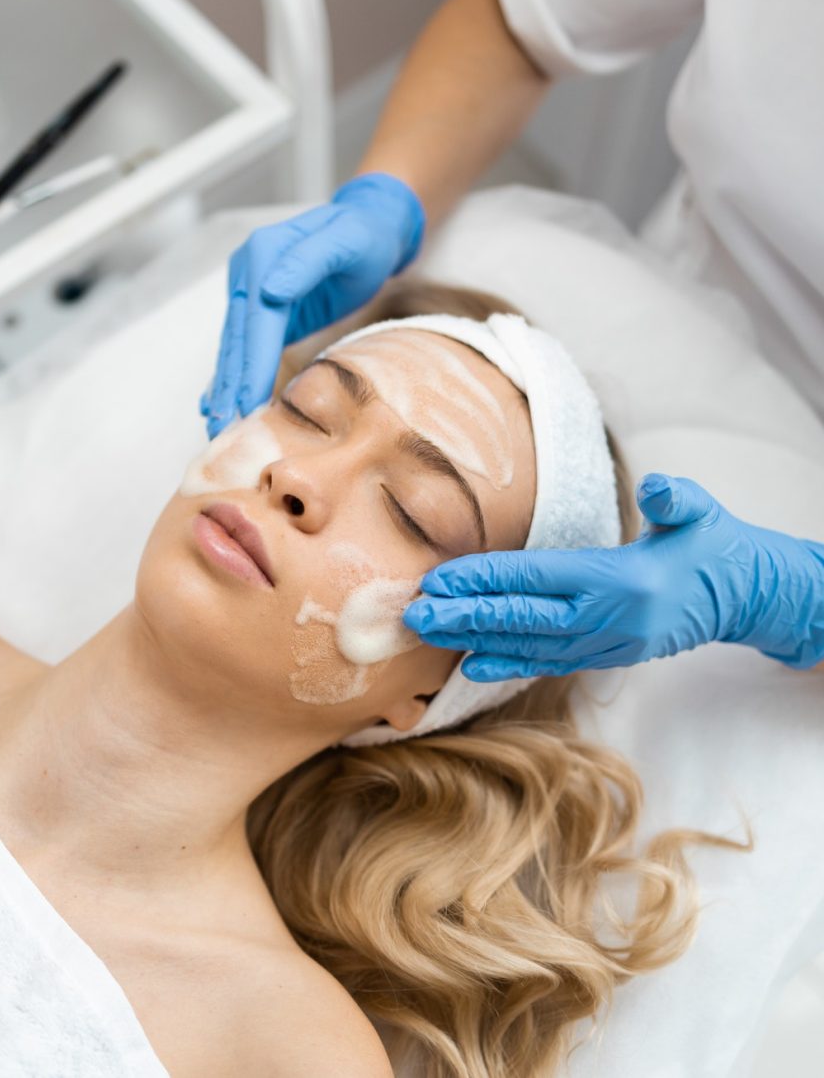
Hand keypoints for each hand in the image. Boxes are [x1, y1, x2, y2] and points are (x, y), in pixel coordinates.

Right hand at [201, 172, 424, 436]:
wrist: (369, 224)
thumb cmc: (364, 237)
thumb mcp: (346, 242)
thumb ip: (307, 262)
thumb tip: (269, 291)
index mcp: (264, 253)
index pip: (257, 320)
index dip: (252, 365)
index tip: (246, 403)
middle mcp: (247, 270)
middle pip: (239, 338)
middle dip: (232, 385)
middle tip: (224, 429)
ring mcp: (248, 288)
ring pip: (234, 346)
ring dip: (225, 387)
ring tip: (216, 426)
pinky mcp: (258, 307)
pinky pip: (242, 346)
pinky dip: (230, 375)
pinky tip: (214, 402)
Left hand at [403, 473, 823, 679]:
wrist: (743, 597)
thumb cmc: (713, 545)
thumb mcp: (701, 514)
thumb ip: (676, 501)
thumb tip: (658, 489)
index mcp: (619, 579)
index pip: (536, 577)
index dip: (486, 578)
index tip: (440, 579)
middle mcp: (605, 619)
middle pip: (520, 617)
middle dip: (463, 616)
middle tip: (413, 614)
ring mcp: (603, 644)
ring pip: (527, 645)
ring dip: (474, 641)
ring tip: (428, 636)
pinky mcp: (605, 656)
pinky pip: (547, 663)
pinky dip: (508, 664)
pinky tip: (471, 666)